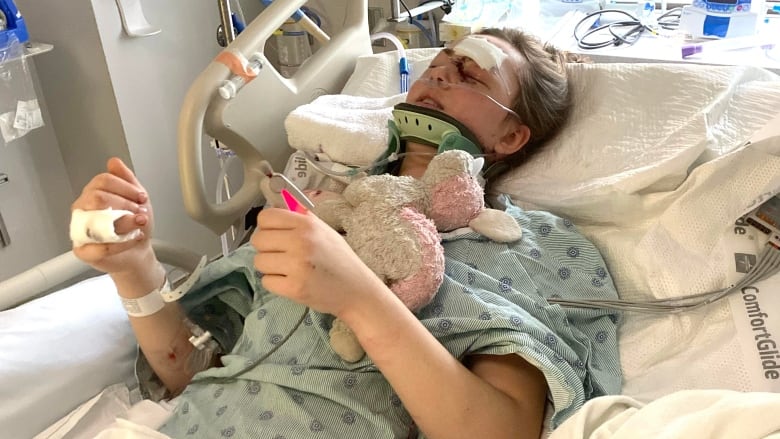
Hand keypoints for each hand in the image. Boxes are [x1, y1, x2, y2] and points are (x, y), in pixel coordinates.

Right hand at [71, 158, 155, 275]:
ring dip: (125, 222)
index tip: (141, 197)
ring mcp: (79, 229)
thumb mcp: (136, 198)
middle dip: (125, 205)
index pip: (103, 180)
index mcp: (93, 193)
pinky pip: (99, 246)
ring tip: (139, 225)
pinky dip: (121, 243)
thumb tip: (113, 162)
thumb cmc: (133, 225)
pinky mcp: (82, 250)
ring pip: (97, 220)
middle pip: (98, 197)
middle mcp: (83, 209)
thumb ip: (127, 179)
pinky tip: (132, 239)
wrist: (137, 252)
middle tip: (140, 213)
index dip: (126, 188)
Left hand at [251, 207, 384, 316]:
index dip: (267, 227)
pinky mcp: (294, 288)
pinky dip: (276, 283)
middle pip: (258, 239)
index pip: (266, 217)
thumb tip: (278, 205)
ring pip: (259, 261)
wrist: (357, 290)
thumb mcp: (325, 231)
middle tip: (281, 255)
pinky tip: (292, 282)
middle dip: (266, 248)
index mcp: (307, 224)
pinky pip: (266, 281)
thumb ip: (301, 218)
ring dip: (270, 267)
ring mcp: (297, 265)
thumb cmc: (340, 259)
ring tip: (288, 269)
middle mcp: (300, 241)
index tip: (275, 235)